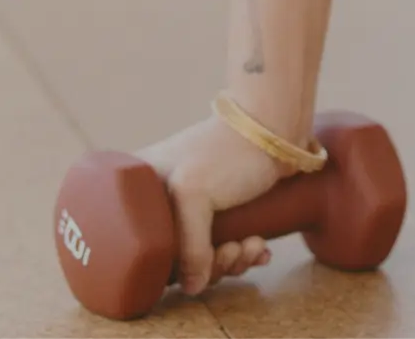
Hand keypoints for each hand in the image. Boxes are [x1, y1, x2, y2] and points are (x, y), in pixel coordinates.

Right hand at [137, 112, 288, 296]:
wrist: (275, 127)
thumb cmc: (227, 151)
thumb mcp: (193, 193)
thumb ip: (188, 247)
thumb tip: (193, 287)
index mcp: (143, 189)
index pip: (138, 244)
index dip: (164, 266)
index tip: (189, 266)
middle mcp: (164, 198)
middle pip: (175, 256)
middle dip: (209, 264)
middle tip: (230, 251)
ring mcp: (195, 205)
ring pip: (205, 255)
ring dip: (232, 260)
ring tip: (251, 245)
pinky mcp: (225, 210)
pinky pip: (227, 246)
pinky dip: (245, 252)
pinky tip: (260, 247)